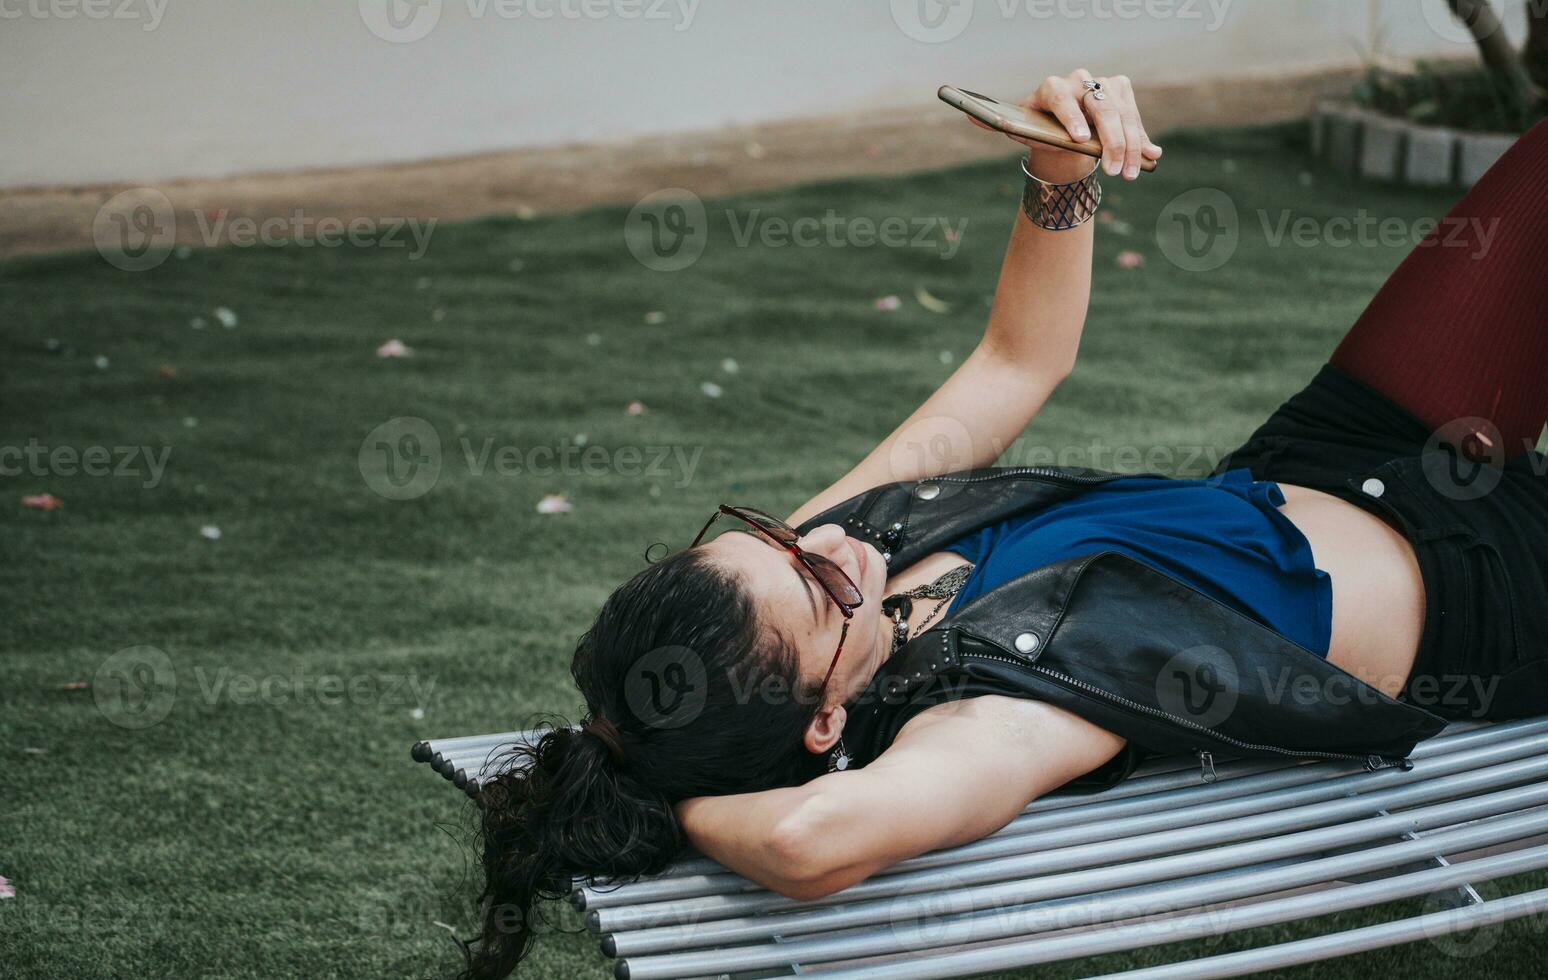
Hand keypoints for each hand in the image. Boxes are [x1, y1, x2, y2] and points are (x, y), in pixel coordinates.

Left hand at [981, 70, 1163, 182]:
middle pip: (1100, 108)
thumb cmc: (1040, 129)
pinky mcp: (1123, 93)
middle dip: (1110, 141)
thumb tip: (968, 115)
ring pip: (1123, 114)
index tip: (1080, 141)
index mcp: (1051, 87)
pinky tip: (1151, 157)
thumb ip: (993, 121)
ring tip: (1130, 173)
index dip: (1071, 118)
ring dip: (1130, 146)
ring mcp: (1104, 84)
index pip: (1061, 98)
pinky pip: (1136, 118)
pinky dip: (1143, 140)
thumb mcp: (1020, 129)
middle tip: (1113, 170)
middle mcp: (1080, 80)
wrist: (1065, 129)